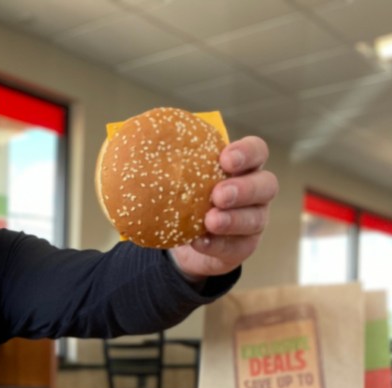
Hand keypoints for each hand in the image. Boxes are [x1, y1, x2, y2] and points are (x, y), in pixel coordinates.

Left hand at [170, 136, 278, 279]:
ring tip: (210, 221)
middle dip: (243, 189)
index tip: (224, 159)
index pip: (256, 151)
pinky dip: (217, 244)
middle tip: (218, 194)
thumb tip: (125, 136)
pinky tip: (199, 242)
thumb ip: (165, 160)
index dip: (247, 153)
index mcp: (242, 167)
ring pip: (255, 219)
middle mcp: (255, 192)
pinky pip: (236, 246)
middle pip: (266, 185)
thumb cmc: (187, 197)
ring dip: (232, 220)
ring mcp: (254, 220)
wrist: (186, 238)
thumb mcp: (178, 176)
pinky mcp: (244, 246)